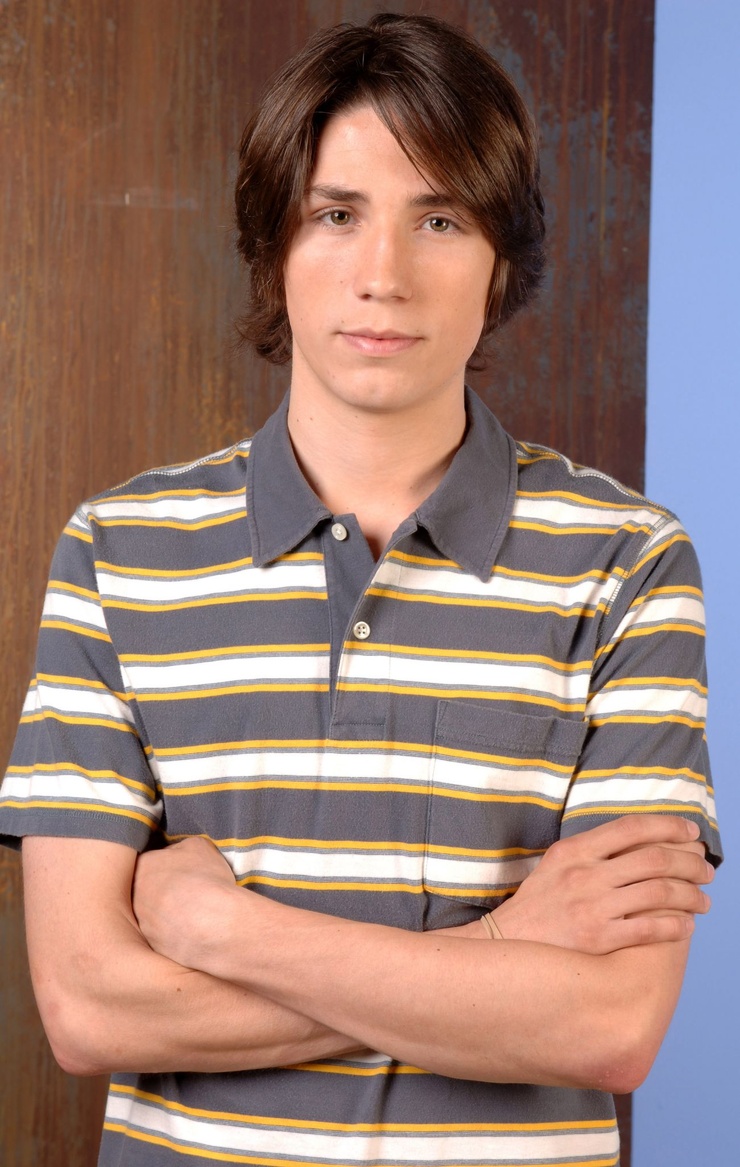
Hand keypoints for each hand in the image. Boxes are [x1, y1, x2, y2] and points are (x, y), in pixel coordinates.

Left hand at [133, 836, 238, 965]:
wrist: (212, 925)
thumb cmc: (206, 880)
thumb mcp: (200, 847)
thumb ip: (182, 848)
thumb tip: (179, 855)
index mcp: (143, 866)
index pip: (151, 863)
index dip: (169, 867)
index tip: (183, 872)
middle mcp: (134, 896)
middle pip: (148, 890)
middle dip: (164, 892)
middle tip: (188, 894)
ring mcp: (142, 925)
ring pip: (155, 916)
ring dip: (169, 916)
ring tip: (195, 915)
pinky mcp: (153, 949)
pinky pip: (165, 938)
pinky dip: (177, 935)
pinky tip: (196, 932)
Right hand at [488, 815, 712, 953]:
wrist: (509, 943)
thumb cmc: (537, 903)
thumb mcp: (556, 863)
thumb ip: (592, 850)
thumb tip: (640, 841)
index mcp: (574, 850)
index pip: (631, 827)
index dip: (668, 826)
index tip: (690, 831)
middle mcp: (585, 874)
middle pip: (654, 859)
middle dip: (690, 863)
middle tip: (707, 871)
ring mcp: (593, 907)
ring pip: (660, 893)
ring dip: (691, 896)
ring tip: (704, 901)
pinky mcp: (599, 939)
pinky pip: (650, 929)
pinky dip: (676, 926)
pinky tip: (686, 926)